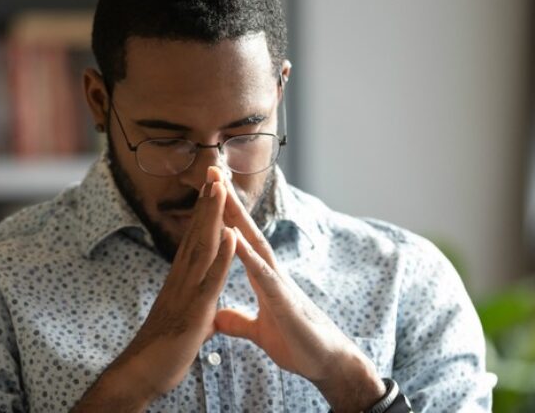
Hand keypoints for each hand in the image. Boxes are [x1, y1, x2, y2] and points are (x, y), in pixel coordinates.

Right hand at [74, 167, 235, 411]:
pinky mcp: (194, 309)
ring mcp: (186, 291)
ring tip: (221, 189)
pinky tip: (233, 235)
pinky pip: (211, 278)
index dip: (204, 215)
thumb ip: (199, 314)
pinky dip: (223, 255)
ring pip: (202, 247)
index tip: (212, 190)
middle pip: (196, 234)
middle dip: (208, 204)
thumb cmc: (163, 352)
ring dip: (213, 217)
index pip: (195, 241)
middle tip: (215, 173)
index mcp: (181, 281)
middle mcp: (181, 279)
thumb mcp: (186, 325)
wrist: (141, 374)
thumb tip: (208, 315)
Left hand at [215, 180, 385, 412]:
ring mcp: (278, 283)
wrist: (325, 364)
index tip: (209, 191)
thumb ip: (239, 321)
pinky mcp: (283, 300)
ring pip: (254, 242)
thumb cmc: (297, 344)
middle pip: (245, 230)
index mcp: (262, 278)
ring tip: (220, 191)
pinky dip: (247, 254)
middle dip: (228, 201)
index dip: (223, 216)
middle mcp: (270, 273)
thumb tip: (219, 315)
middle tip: (212, 170)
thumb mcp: (259, 331)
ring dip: (236, 216)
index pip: (239, 240)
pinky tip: (234, 237)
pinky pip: (262, 273)